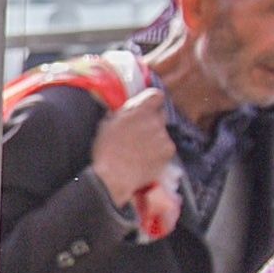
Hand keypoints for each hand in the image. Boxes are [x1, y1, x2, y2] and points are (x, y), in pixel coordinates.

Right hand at [89, 89, 177, 207]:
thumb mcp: (106, 124)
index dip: (153, 101)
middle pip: (161, 114)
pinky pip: (166, 147)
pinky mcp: (169, 151)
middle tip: (140, 132)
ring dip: (154, 138)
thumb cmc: (105, 151)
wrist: (113, 177)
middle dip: (153, 120)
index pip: (157, 95)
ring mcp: (164, 136)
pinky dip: (159, 151)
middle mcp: (155, 120)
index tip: (148, 106)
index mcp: (139, 110)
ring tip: (139, 151)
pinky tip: (145, 159)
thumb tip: (127, 109)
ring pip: (162, 132)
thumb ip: (122, 113)